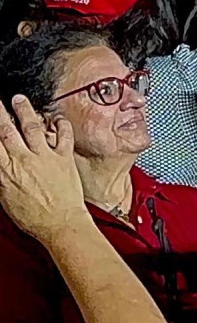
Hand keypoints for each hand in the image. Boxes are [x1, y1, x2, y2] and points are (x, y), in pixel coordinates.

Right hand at [0, 95, 86, 243]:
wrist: (60, 222)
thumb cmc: (33, 217)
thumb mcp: (6, 198)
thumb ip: (2, 177)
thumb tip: (1, 165)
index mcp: (6, 172)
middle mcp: (25, 160)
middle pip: (8, 131)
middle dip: (0, 113)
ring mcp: (45, 156)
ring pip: (33, 127)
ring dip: (25, 111)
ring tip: (19, 99)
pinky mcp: (64, 156)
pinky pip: (63, 134)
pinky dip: (60, 124)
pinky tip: (56, 117)